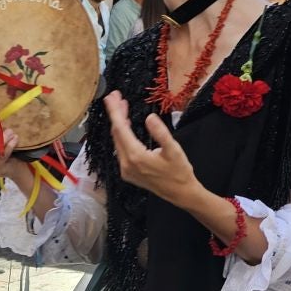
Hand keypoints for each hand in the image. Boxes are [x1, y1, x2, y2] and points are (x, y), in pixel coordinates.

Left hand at [104, 91, 198, 205]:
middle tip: (116, 97)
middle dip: (116, 114)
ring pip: (118, 141)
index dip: (114, 111)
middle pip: (116, 133)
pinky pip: (121, 150)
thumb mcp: (173, 149)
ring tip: (122, 108)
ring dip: (119, 124)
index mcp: (136, 156)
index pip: (120, 128)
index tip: (110, 97)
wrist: (181, 193)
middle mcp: (126, 164)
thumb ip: (160, 132)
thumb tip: (149, 118)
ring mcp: (126, 170)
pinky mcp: (128, 173)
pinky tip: (126, 127)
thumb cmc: (179, 172)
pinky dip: (122, 136)